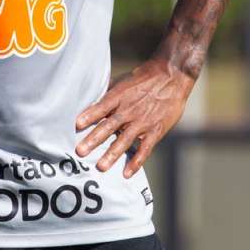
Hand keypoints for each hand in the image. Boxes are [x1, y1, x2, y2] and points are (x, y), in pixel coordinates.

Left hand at [75, 58, 193, 177]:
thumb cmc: (144, 77)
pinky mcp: (155, 131)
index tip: (76, 125)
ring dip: (112, 154)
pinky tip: (126, 173)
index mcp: (119, 96)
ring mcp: (142, 122)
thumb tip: (89, 97)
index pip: (101, 107)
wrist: (172, 76)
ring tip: (101, 167)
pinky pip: (144, 149)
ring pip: (124, 141)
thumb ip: (107, 91)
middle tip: (80, 151)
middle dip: (93, 140)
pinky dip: (136, 162)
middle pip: (108, 127)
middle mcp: (129, 110)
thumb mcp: (123, 80)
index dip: (88, 116)